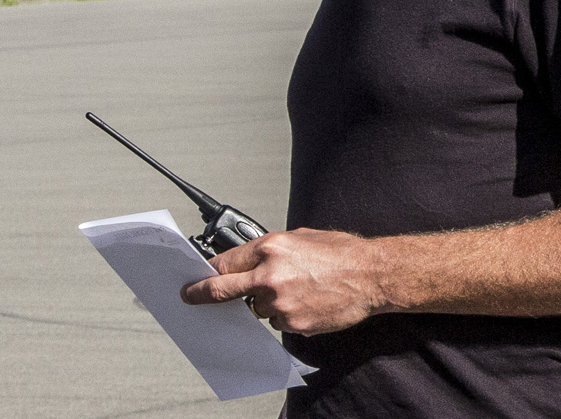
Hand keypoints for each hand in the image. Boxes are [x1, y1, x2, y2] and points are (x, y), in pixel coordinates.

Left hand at [179, 228, 388, 335]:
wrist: (371, 276)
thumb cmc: (340, 253)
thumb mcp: (298, 238)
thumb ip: (268, 251)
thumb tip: (245, 261)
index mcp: (269, 248)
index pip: (224, 263)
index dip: (208, 272)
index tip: (197, 277)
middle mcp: (269, 276)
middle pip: (223, 289)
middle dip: (202, 294)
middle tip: (188, 297)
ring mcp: (280, 303)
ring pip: (255, 308)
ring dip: (265, 302)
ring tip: (295, 290)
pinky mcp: (293, 323)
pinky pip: (276, 321)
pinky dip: (285, 314)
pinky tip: (305, 302)